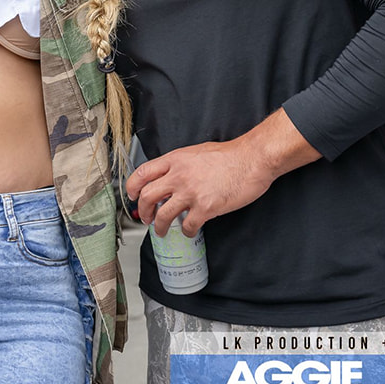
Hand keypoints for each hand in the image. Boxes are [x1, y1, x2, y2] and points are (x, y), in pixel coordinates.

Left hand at [125, 139, 276, 237]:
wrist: (252, 159)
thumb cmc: (231, 155)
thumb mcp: (197, 152)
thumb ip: (182, 164)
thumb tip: (173, 175)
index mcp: (176, 160)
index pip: (142, 173)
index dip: (132, 187)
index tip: (132, 196)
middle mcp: (179, 176)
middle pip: (147, 196)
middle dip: (142, 211)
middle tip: (145, 217)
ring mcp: (191, 192)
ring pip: (163, 215)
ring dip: (159, 227)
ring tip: (161, 231)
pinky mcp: (205, 207)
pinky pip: (187, 225)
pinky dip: (185, 231)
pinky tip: (188, 231)